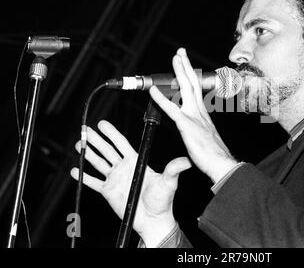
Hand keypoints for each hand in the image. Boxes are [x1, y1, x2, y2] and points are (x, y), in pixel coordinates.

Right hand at [70, 120, 190, 245]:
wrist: (154, 220)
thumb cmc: (163, 201)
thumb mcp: (169, 182)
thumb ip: (174, 169)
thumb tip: (188, 160)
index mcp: (136, 161)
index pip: (121, 144)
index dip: (112, 133)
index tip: (102, 123)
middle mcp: (124, 168)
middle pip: (107, 150)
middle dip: (96, 140)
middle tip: (85, 129)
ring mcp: (115, 179)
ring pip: (98, 163)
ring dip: (88, 154)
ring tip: (79, 144)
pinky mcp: (108, 192)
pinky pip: (93, 182)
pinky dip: (84, 177)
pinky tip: (75, 170)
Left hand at [149, 48, 237, 182]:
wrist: (222, 164)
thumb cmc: (214, 155)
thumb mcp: (207, 139)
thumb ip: (200, 131)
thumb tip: (198, 132)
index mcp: (203, 114)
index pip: (196, 90)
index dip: (190, 76)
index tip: (186, 65)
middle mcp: (199, 111)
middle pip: (192, 83)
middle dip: (186, 66)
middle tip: (181, 52)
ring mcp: (194, 117)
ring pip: (186, 89)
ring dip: (179, 72)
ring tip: (175, 59)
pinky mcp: (186, 125)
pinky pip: (171, 109)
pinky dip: (161, 99)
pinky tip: (153, 91)